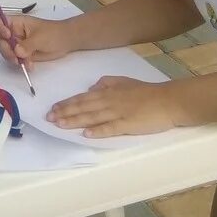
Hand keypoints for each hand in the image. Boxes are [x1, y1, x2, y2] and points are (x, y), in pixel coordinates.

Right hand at [0, 14, 73, 66]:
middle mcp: (14, 33)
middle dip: (7, 50)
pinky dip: (22, 64)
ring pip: (7, 52)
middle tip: (15, 58)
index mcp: (16, 23)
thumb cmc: (53, 33)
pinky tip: (31, 66)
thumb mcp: (40, 37)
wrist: (66, 42)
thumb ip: (27, 44)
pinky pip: (16, 60)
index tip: (7, 36)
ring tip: (27, 63)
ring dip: (14, 59)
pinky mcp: (23, 54)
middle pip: (1, 40)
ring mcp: (18, 44)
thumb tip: (16, 51)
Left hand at [46, 77, 181, 137]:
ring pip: (92, 117)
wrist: (168, 100)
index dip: (67, 103)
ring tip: (60, 124)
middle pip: (83, 107)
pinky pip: (110, 128)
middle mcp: (109, 101)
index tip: (53, 108)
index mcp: (108, 92)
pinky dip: (98, 131)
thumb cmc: (147, 92)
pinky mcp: (128, 124)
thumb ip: (107, 83)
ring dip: (74, 121)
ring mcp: (118, 113)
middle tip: (49, 118)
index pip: (82, 98)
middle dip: (64, 112)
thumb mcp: (124, 82)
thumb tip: (92, 87)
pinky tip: (86, 134)